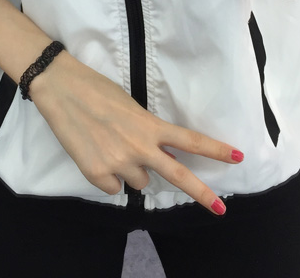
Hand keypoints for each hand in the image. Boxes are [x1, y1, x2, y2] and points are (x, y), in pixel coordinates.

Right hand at [29, 51, 243, 214]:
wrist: (61, 89)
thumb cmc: (96, 89)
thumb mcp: (129, 107)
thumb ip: (146, 131)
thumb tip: (155, 156)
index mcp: (149, 125)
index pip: (189, 140)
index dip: (215, 149)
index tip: (238, 156)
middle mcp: (139, 147)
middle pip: (177, 175)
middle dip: (201, 193)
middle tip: (221, 210)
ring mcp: (118, 163)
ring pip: (139, 182)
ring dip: (132, 171)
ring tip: (112, 145)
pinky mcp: (96, 175)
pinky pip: (113, 187)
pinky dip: (108, 176)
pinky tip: (96, 154)